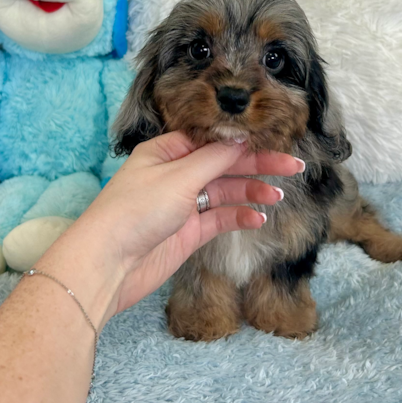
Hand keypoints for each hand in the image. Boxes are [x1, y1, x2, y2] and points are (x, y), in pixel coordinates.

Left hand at [41, 132, 303, 326]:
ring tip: (278, 195)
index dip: (242, 140)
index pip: (212, 139)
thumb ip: (214, 158)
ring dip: (252, 191)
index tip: (274, 138)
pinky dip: (240, 216)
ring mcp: (181, 204)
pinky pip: (219, 218)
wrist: (108, 265)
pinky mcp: (186, 233)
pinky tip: (259, 217)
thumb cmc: (134, 212)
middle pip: (222, 164)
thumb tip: (241, 137)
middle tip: (294, 165)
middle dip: (257, 164)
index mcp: (165, 151)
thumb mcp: (178, 177)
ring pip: (224, 192)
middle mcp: (174, 174)